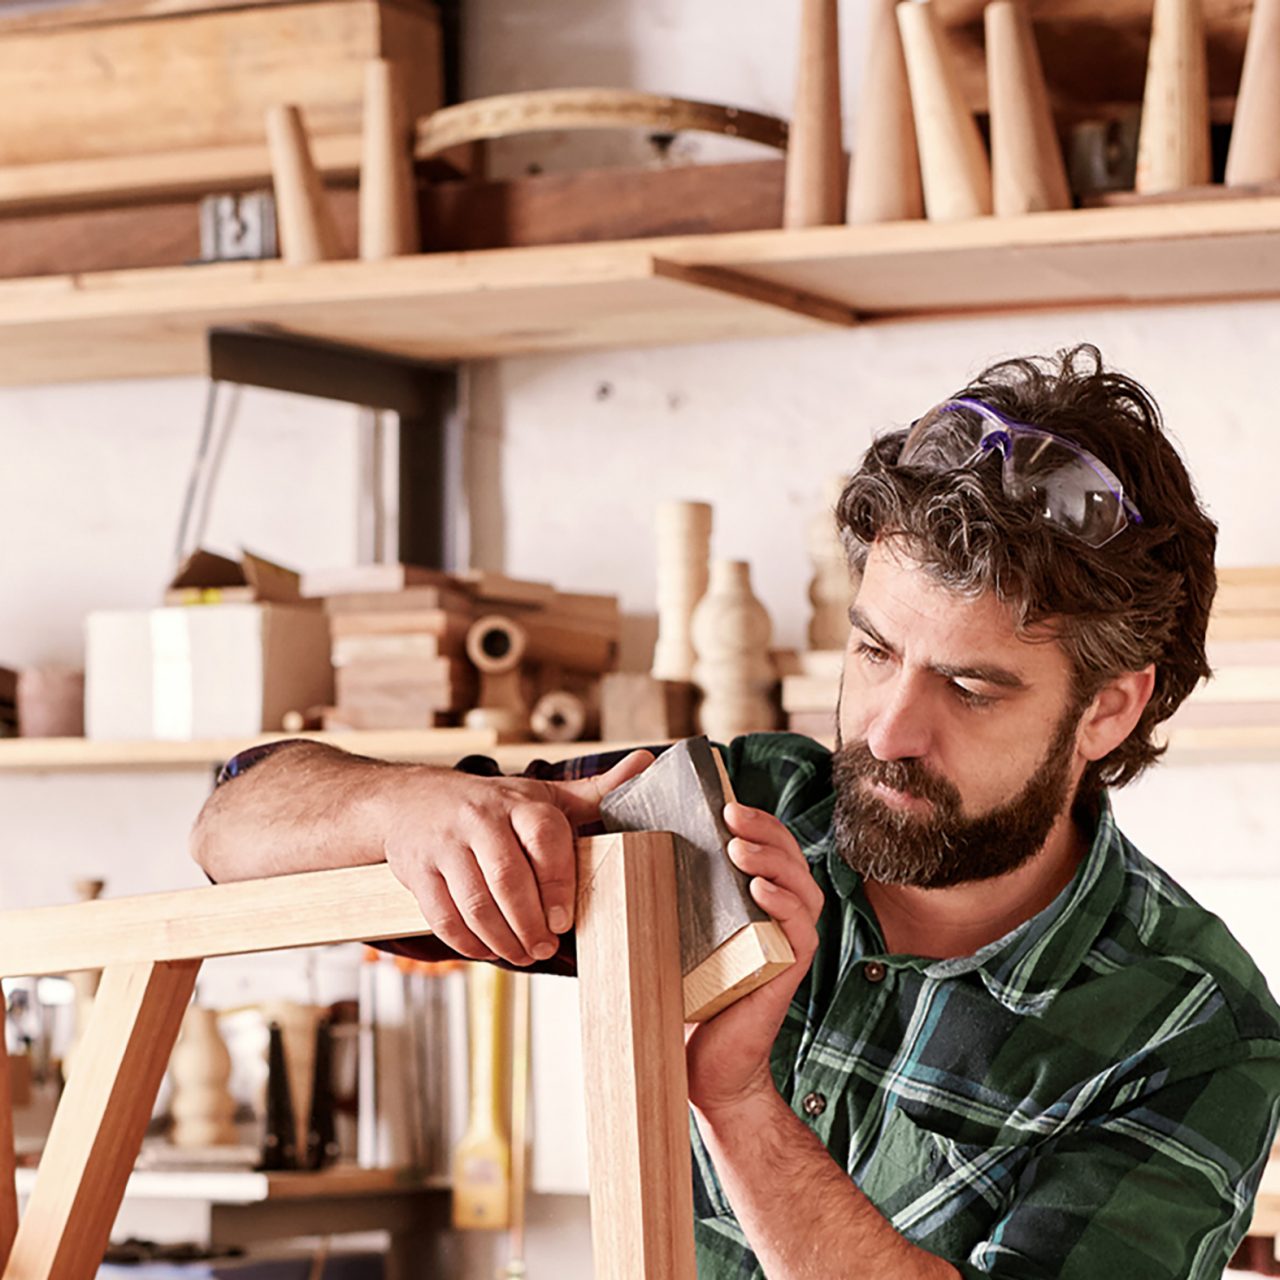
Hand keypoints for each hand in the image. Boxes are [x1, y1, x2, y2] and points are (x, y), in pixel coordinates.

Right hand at [377, 749, 652, 965]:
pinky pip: (443, 916)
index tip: (564, 920)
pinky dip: (467, 942)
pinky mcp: (417, 872)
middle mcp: (480, 819)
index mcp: (519, 802)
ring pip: (474, 903)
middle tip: (545, 948)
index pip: (543, 837)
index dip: (557, 882)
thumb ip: (595, 792)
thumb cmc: (490, 804)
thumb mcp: (541, 794)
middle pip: (508, 878)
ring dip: (502, 939)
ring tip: (522, 954)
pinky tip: (487, 949)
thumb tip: (646, 764)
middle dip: (530, 923)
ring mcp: (445, 846)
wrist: (410, 799)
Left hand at [685, 801, 823, 1118]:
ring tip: (740, 848)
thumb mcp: (672, 933)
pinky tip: (760, 890)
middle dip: (764, 828)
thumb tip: (618, 849)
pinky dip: (784, 904)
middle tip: (731, 813)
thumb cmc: (684, 996)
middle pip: (789, 856)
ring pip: (801, 886)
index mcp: (755, 902)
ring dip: (773, 860)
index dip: (756, 820)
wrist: (699, 1066)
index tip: (724, 802)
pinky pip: (801, 929)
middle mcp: (779, 917)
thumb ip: (664, 895)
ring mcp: (788, 943)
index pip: (769, 847)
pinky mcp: (789, 971)